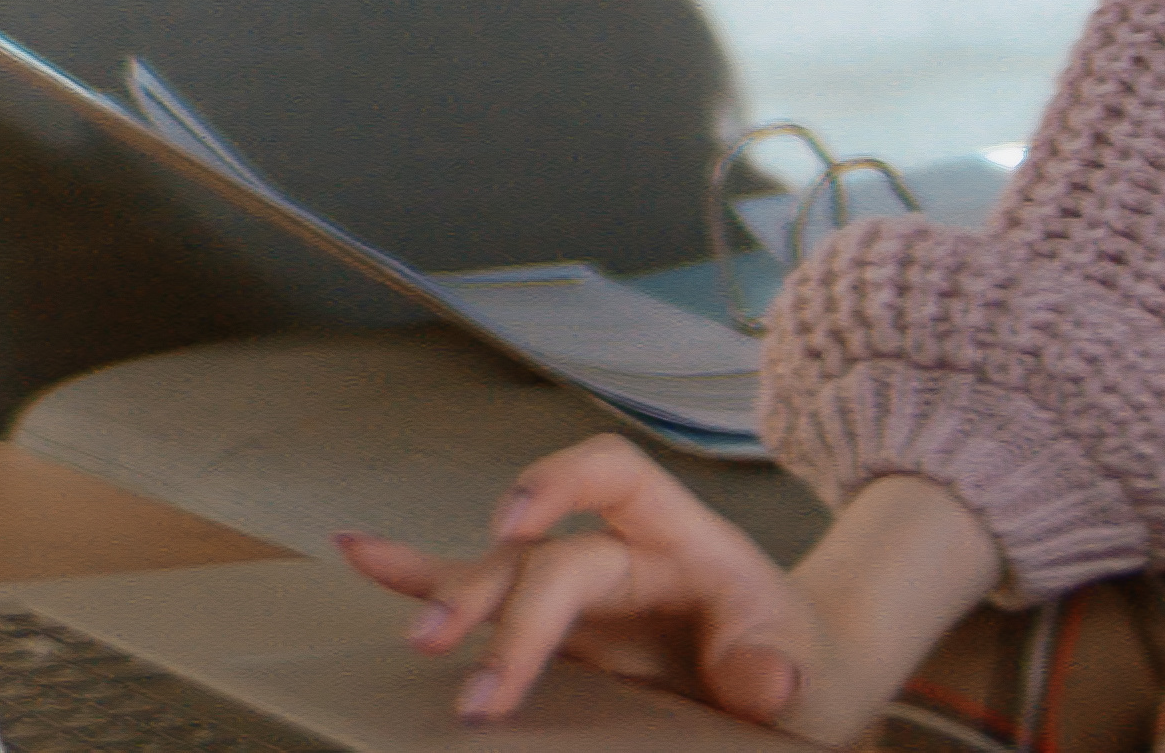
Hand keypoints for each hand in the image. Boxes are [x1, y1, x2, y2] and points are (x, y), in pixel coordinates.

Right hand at [337, 434, 810, 728]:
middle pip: (543, 556)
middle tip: (481, 688)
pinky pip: (477, 588)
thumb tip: (757, 679)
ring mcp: (581, 589)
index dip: (558, 485)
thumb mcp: (807, 667)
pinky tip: (356, 550)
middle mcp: (619, 551)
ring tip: (422, 645)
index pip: (614, 475)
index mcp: (683, 539)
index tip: (516, 533)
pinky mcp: (553, 625)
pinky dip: (415, 571)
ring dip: (453, 603)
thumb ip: (777, 667)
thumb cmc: (798, 660)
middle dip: (504, 610)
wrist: (800, 680)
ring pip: (499, 577)